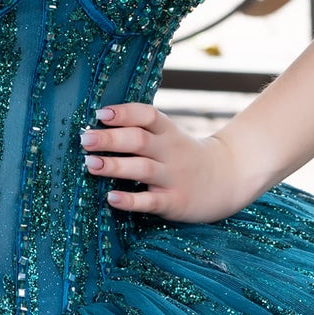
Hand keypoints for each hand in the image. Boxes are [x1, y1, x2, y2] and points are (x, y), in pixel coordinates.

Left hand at [80, 103, 254, 224]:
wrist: (228, 179)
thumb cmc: (185, 155)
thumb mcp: (170, 136)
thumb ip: (141, 129)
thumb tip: (97, 124)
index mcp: (168, 131)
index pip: (147, 115)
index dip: (124, 112)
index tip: (100, 113)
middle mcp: (170, 151)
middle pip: (139, 140)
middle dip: (110, 138)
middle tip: (85, 138)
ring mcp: (172, 177)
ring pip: (141, 169)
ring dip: (114, 166)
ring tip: (89, 164)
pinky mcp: (174, 201)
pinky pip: (150, 201)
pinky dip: (130, 200)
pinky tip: (111, 197)